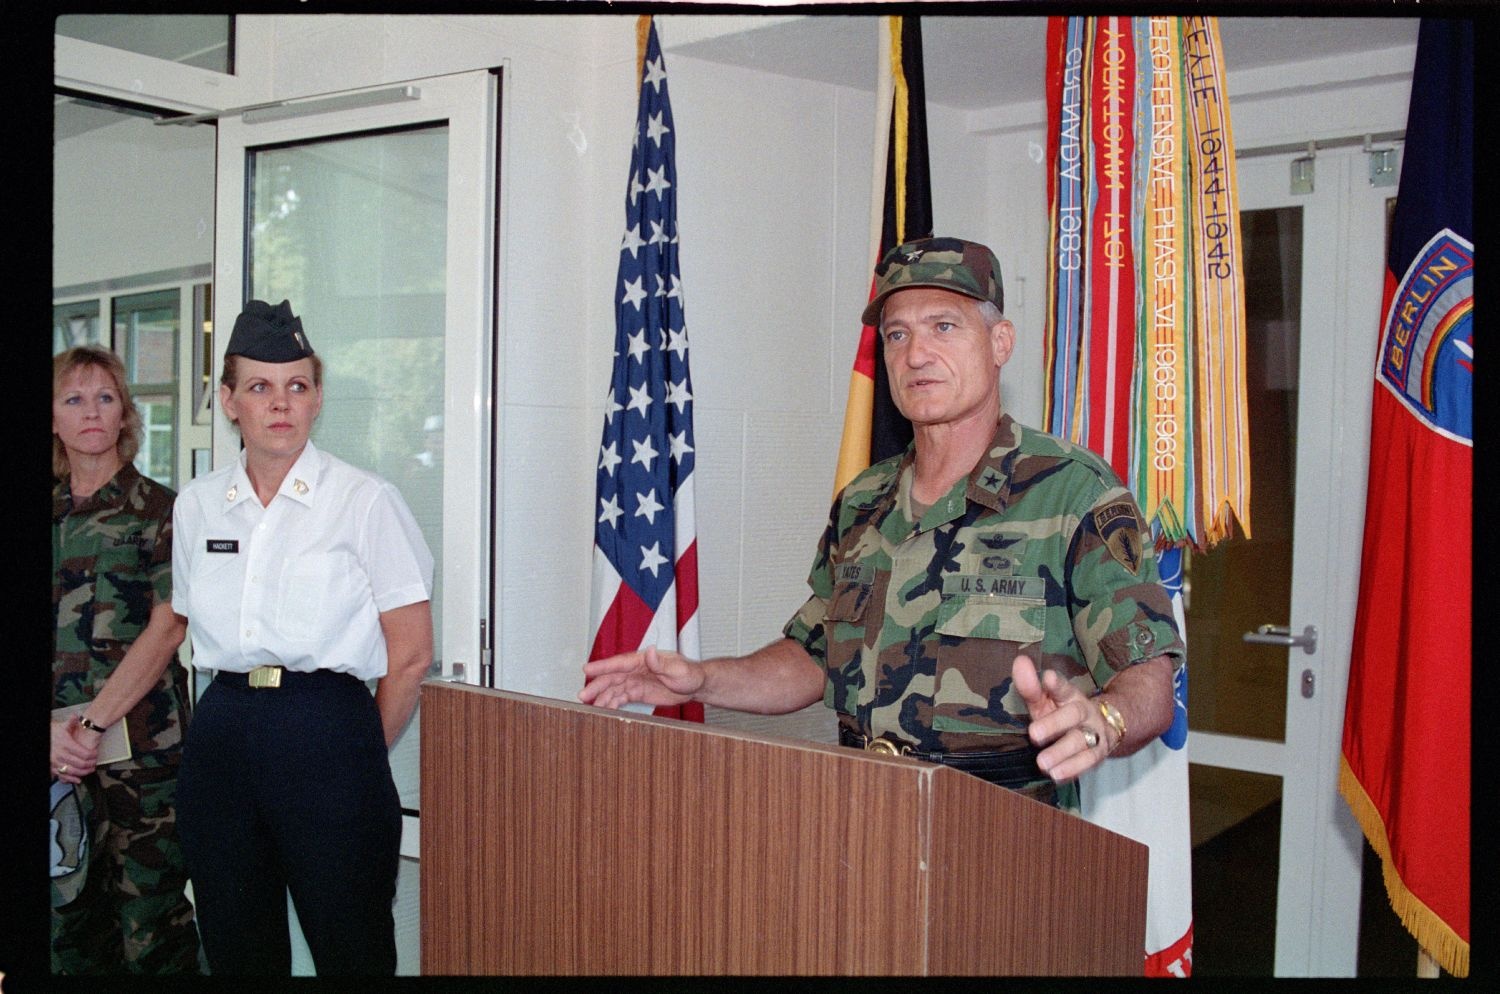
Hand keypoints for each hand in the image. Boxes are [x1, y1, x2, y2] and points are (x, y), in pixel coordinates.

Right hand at [50, 715, 99, 783]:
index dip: (93, 755)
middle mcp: (60, 755)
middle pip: (80, 764)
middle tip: (95, 763)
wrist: (43, 738)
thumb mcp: (62, 727)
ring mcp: (56, 763)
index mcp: (65, 745)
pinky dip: (71, 779)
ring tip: (90, 770)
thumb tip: (75, 716)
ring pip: (73, 771)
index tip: (96, 754)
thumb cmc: (52, 734)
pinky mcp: (52, 768)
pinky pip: (62, 776)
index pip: (84, 754)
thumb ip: (71, 722)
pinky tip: (77, 779)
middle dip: (90, 764)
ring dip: (84, 772)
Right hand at [580, 646, 702, 709]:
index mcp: (643, 660)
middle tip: (583, 695)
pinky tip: (605, 709)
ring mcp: (636, 681)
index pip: (619, 663)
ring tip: (591, 706)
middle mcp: (636, 669)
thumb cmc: (689, 673)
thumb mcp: (678, 668)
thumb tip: (650, 652)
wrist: (696, 685)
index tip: (587, 669)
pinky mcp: (639, 692)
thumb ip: (661, 663)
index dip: (602, 666)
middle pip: (612, 677)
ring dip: (602, 696)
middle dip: (597, 686)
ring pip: (614, 688)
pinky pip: (622, 697)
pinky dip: (612, 703)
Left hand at [1012, 653, 1107, 782]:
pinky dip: (1072, 769)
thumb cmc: (1060, 713)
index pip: (1064, 687)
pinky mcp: (1097, 754)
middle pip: (1072, 715)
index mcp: (1070, 695)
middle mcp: (1084, 712)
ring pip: (1080, 742)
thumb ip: (1030, 686)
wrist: (1100, 729)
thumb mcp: (1044, 700)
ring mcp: (1093, 734)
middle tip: (1034, 734)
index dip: (1056, 684)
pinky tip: (1056, 775)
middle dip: (1054, 724)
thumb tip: (1019, 662)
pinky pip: (1087, 762)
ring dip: (1062, 753)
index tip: (1048, 679)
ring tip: (1042, 763)